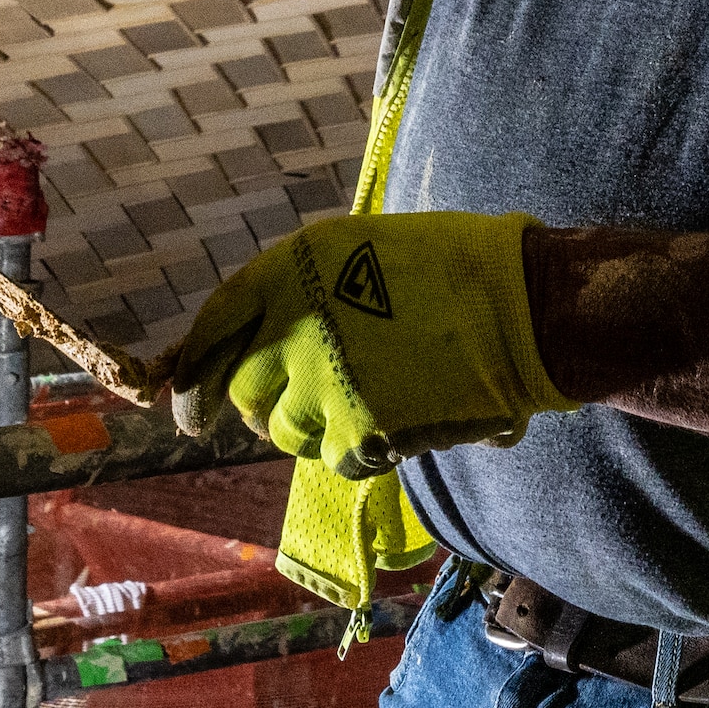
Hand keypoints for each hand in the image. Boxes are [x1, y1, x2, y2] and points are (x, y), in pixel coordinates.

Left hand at [156, 211, 557, 476]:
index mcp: (290, 271)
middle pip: (242, 388)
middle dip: (256, 404)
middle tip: (283, 410)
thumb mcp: (360, 250)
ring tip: (355, 408)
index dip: (196, 367)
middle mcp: (291, 327)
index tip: (187, 397)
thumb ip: (304, 291)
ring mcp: (321, 385)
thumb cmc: (455, 267)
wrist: (521, 308)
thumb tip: (266, 342)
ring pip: (284, 431)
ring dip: (309, 427)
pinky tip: (389, 426)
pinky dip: (354, 451)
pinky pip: (333, 458)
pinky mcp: (357, 431)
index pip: (214, 324)